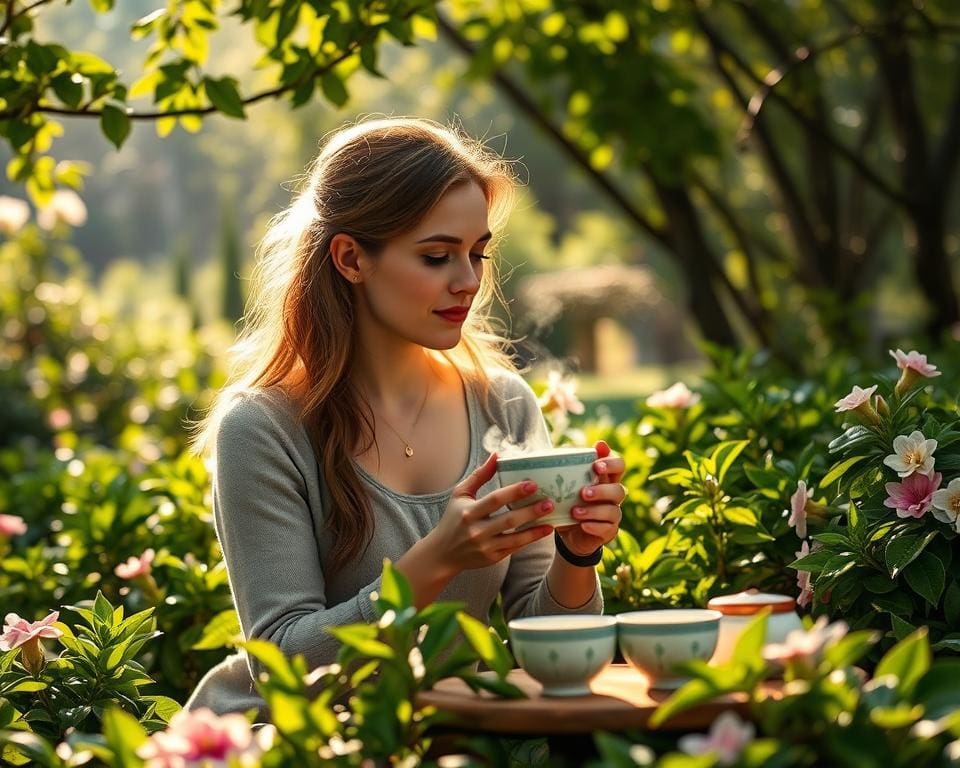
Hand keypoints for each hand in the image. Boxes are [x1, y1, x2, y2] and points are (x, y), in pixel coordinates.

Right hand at [424, 453, 554, 578]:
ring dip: (535, 528)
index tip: (532, 484)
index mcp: (469, 512)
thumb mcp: (460, 494)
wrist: (443, 554)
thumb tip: (497, 455)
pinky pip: (515, 548)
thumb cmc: (453, 518)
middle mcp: (476, 531)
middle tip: (549, 502)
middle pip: (508, 520)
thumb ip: (479, 475)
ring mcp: (485, 547)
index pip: (494, 500)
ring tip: (552, 518)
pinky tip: (545, 530)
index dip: (514, 492)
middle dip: (530, 511)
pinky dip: (530, 539)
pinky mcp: (492, 558)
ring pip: (515, 538)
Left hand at [556, 440, 624, 556]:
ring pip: (613, 510)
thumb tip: (557, 452)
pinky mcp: (609, 531)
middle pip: (619, 489)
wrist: (568, 533)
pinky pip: (608, 528)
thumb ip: (565, 469)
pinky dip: (594, 526)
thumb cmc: (568, 503)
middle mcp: (613, 496)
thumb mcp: (564, 486)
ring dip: (594, 510)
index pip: (618, 466)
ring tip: (574, 512)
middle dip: (602, 490)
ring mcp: (613, 514)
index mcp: (605, 479)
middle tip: (583, 493)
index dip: (611, 464)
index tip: (596, 465)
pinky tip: (582, 525)